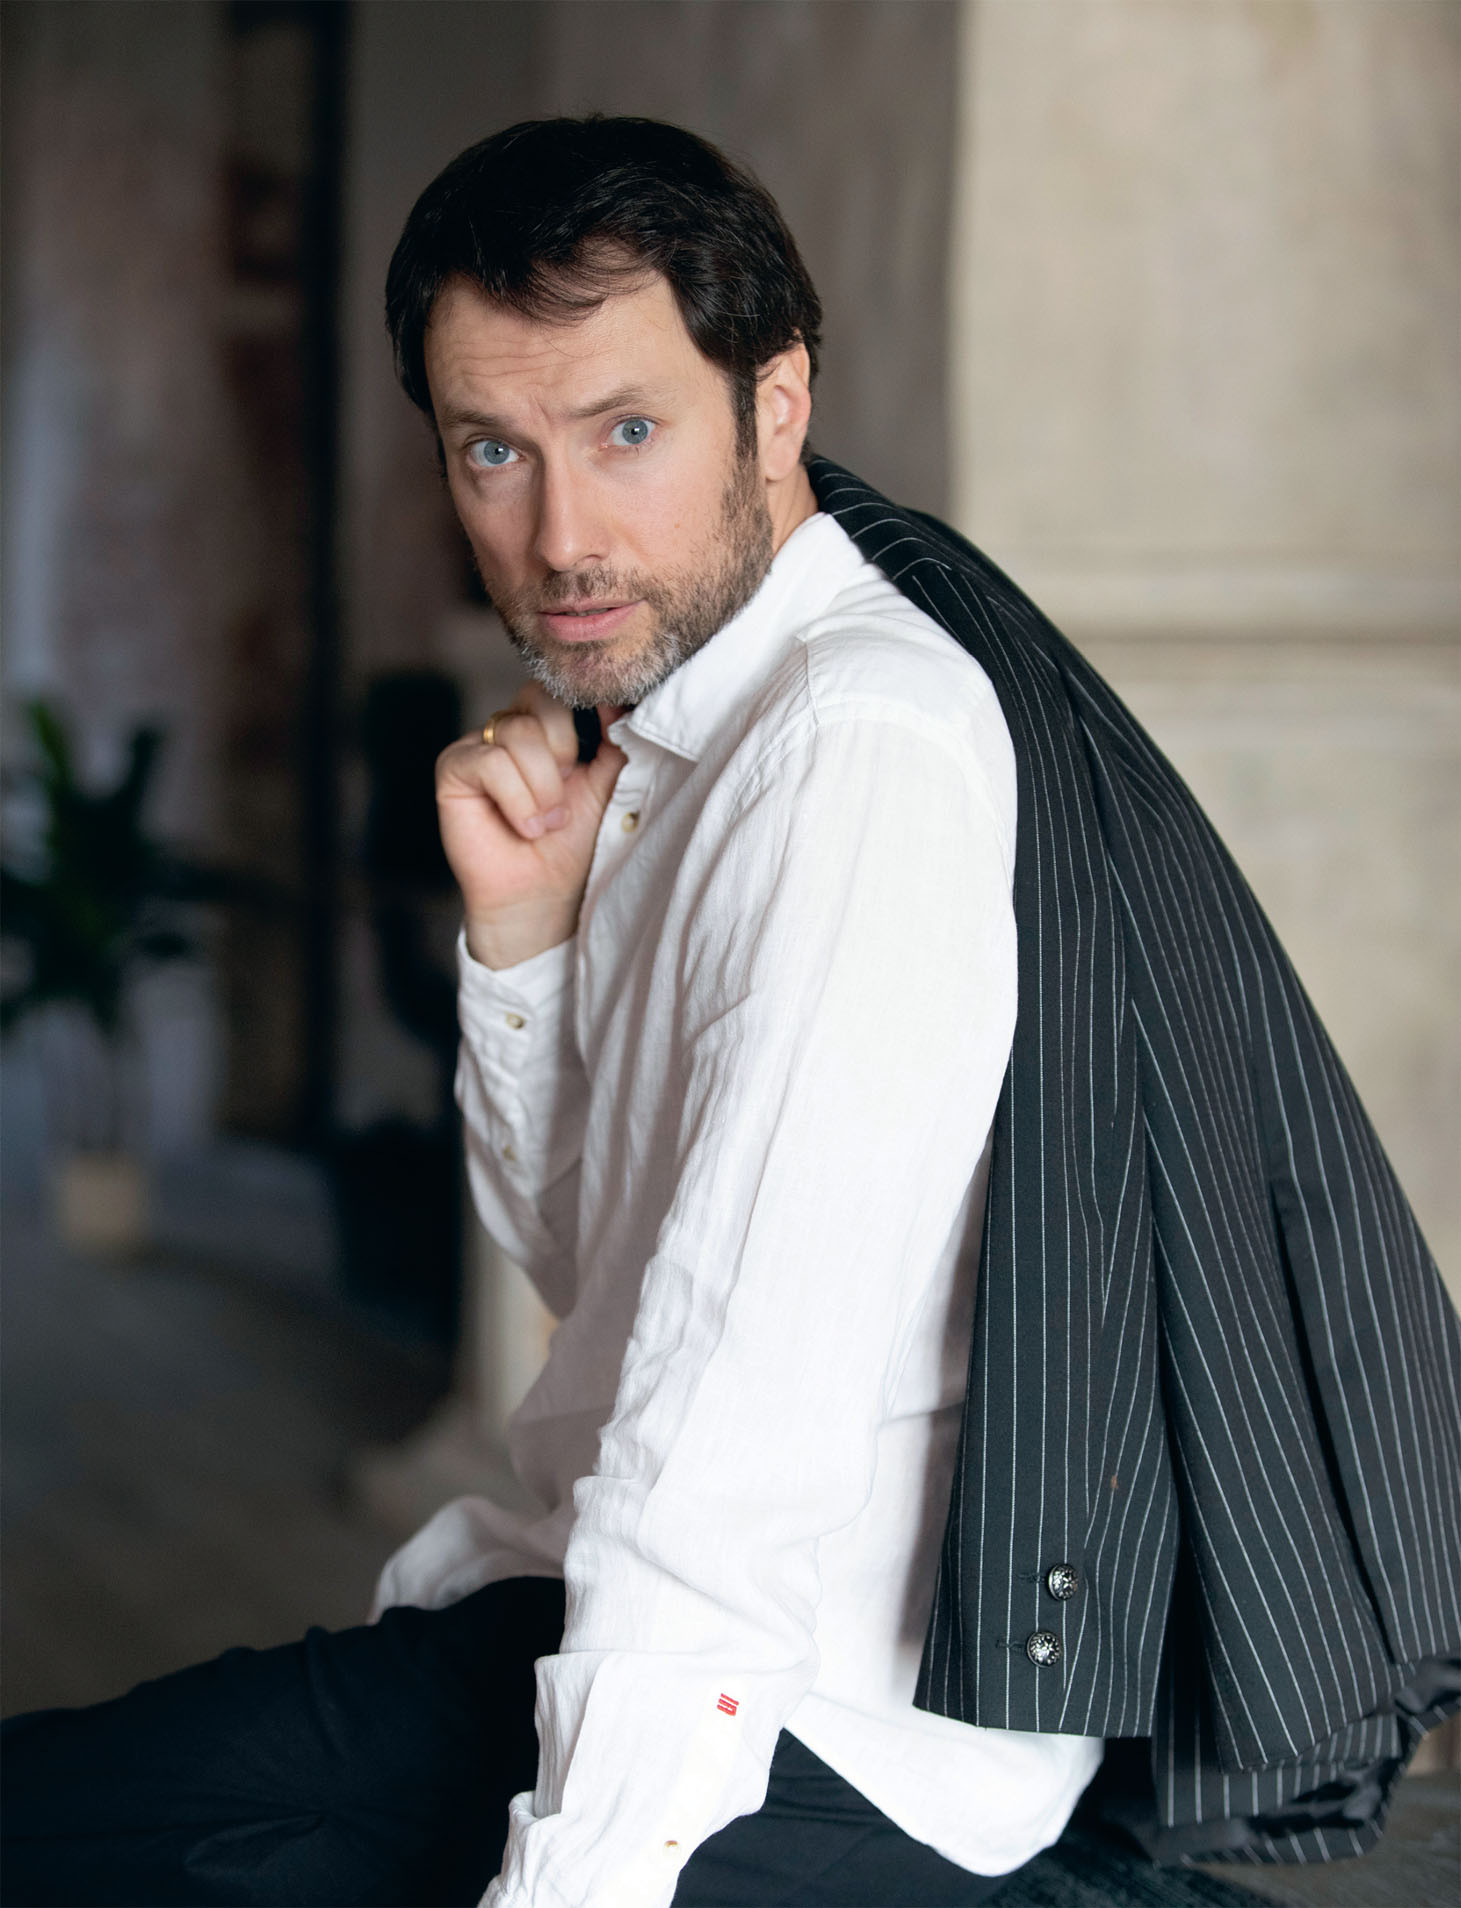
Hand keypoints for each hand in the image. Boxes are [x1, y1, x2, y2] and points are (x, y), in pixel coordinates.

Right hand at [436, 682, 626, 968]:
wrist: (542, 896)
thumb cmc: (571, 846)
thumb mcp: (605, 786)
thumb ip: (614, 742)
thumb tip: (619, 700)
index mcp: (544, 728)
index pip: (559, 691)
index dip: (580, 726)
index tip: (585, 770)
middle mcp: (508, 730)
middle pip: (540, 702)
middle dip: (562, 757)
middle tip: (562, 805)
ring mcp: (477, 746)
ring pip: (518, 733)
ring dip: (543, 789)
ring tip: (545, 825)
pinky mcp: (453, 769)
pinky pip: (491, 762)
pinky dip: (517, 800)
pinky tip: (523, 827)